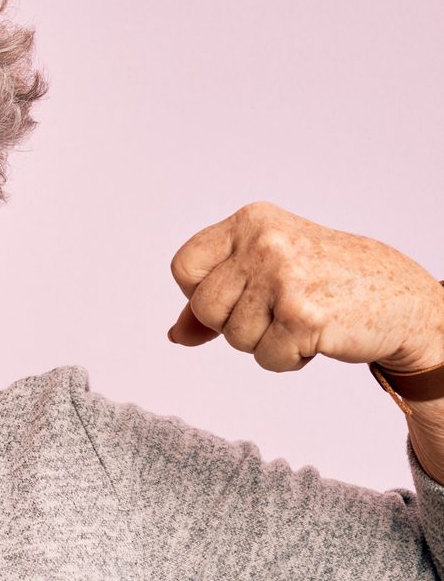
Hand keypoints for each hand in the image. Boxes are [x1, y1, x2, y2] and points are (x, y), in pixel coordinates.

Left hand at [167, 201, 443, 373]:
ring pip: (234, 337)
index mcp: (251, 221)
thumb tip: (176, 334)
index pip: (184, 267)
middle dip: (235, 323)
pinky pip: (266, 359)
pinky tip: (316, 335)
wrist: (403, 299)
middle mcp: (264, 243)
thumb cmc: (330, 281)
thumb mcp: (267, 269)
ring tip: (300, 319)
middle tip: (276, 311)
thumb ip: (215, 296)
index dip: (202, 293)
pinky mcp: (304, 316)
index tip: (238, 295)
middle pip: (205, 308)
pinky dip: (288, 359)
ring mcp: (284, 278)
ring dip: (265, 342)